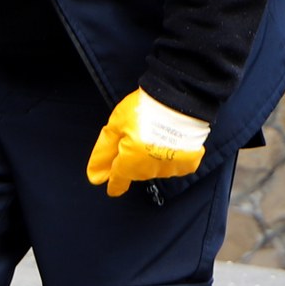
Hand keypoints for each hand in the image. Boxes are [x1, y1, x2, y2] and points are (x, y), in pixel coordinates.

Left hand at [85, 89, 208, 197]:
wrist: (181, 101)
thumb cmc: (145, 109)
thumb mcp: (116, 125)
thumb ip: (104, 151)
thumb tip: (95, 175)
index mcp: (129, 164)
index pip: (118, 181)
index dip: (112, 182)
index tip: (109, 184)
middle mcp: (149, 171)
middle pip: (135, 170)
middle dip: (132, 157)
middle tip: (135, 134)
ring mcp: (170, 168)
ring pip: (154, 166)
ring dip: (151, 154)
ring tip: (155, 131)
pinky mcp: (188, 162)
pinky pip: (174, 162)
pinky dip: (171, 153)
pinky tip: (171, 139)